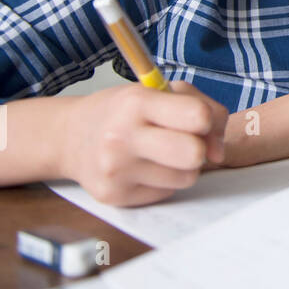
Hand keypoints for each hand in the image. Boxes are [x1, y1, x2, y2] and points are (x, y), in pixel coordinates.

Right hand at [58, 79, 228, 206]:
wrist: (70, 137)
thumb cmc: (123, 111)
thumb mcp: (159, 91)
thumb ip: (203, 108)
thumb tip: (218, 152)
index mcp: (136, 103)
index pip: (198, 116)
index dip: (208, 120)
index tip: (198, 120)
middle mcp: (122, 137)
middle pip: (193, 154)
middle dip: (199, 148)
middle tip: (184, 140)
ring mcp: (117, 171)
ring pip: (186, 177)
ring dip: (183, 166)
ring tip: (160, 152)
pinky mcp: (116, 197)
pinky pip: (167, 193)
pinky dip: (164, 180)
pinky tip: (144, 167)